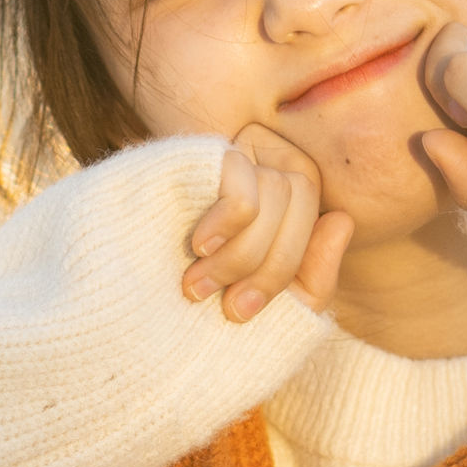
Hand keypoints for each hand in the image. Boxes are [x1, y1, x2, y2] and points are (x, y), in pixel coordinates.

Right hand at [182, 125, 351, 322]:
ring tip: (197, 286)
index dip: (289, 264)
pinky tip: (198, 246)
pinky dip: (231, 224)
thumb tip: (343, 220)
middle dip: (270, 265)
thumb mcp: (274, 310)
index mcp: (282, 195)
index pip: (316, 211)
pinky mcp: (200, 155)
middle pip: (301, 196)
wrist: (124, 312)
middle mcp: (260, 160)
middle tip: (229, 309)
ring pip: (276, 194)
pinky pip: (245, 185)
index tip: (243, 312)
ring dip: (241, 256)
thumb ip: (316, 278)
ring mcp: (229, 154)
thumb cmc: (201, 311)